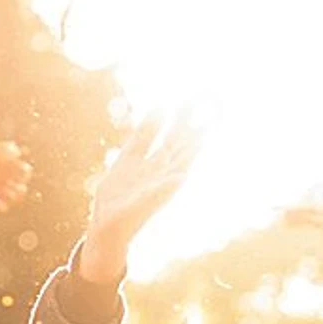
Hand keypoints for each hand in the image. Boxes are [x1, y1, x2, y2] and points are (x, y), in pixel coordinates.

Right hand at [77, 116, 203, 282]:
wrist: (110, 226)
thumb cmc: (131, 220)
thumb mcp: (146, 204)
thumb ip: (162, 189)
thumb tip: (182, 177)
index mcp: (171, 177)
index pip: (190, 150)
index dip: (200, 133)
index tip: (213, 115)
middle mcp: (162, 169)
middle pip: (181, 139)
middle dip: (191, 120)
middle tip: (205, 97)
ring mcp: (146, 164)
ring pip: (164, 137)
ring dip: (176, 120)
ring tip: (186, 101)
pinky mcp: (128, 162)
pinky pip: (142, 138)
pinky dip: (150, 124)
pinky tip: (158, 110)